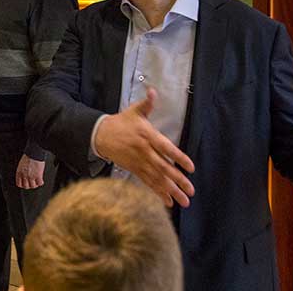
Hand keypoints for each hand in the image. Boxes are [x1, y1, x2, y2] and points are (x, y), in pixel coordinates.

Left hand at [15, 155, 45, 189]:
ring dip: (35, 184)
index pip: (19, 184)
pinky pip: (40, 183)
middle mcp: (24, 175)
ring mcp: (31, 176)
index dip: (23, 185)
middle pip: (26, 186)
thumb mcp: (21, 164)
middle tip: (32, 183)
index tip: (25, 184)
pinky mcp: (38, 175)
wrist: (34, 152)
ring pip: (33, 186)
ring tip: (37, 182)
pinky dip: (41, 182)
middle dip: (29, 185)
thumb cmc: (28, 156)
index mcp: (19, 172)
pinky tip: (41, 180)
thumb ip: (22, 171)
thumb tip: (24, 175)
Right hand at [94, 87, 194, 207]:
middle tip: (191, 190)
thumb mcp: (134, 111)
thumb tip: (153, 90)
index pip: (166, 148)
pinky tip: (169, 202)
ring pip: (157, 179)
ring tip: (184, 201)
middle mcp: (144, 151)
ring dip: (171, 191)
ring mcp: (139, 162)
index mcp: (147, 135)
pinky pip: (148, 183)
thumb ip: (147, 103)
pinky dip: (158, 193)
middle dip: (178, 180)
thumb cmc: (121, 122)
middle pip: (163, 167)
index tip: (190, 167)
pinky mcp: (134, 169)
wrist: (101, 135)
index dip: (178, 158)